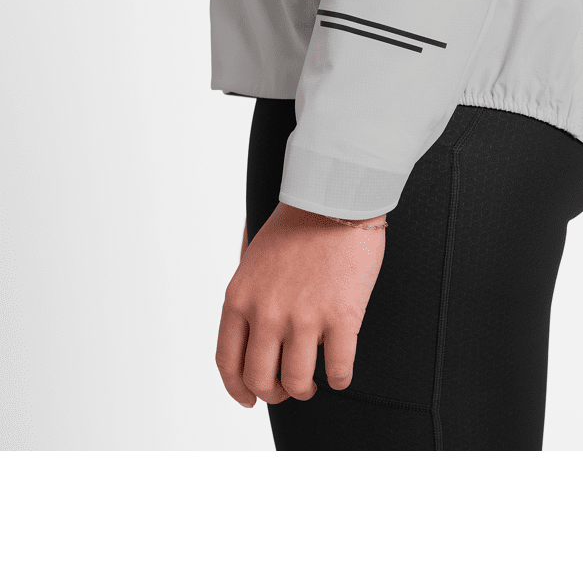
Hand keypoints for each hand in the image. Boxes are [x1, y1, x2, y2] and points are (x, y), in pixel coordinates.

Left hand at [215, 201, 386, 406]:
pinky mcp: (341, 317)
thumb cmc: (298, 221)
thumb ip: (247, 292)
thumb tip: (246, 324)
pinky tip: (340, 372)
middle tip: (288, 389)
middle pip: (260, 379)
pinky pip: (338, 370)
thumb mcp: (253, 256)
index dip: (237, 389)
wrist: (336, 198)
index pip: (228, 361)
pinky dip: (339, 379)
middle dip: (274, 393)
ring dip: (305, 389)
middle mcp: (266, 313)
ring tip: (314, 382)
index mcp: (240, 297)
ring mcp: (304, 317)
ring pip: (297, 382)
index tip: (249, 398)